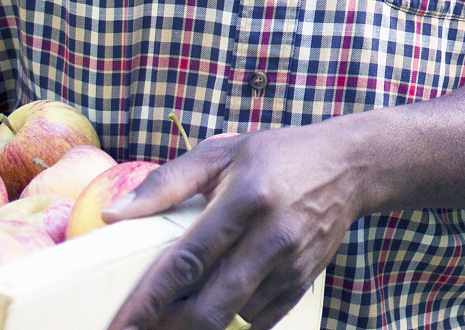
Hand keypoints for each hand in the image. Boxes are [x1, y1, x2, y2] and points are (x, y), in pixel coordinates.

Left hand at [104, 127, 357, 329]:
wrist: (348, 167)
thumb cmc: (276, 155)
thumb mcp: (220, 153)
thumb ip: (165, 183)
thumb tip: (115, 214)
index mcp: (246, 199)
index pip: (189, 261)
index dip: (150, 298)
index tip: (121, 322)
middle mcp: (271, 237)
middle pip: (210, 307)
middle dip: (167, 328)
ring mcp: (291, 265)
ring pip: (232, 318)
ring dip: (197, 324)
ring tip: (172, 314)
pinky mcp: (302, 283)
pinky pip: (257, 319)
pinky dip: (232, 318)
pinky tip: (218, 298)